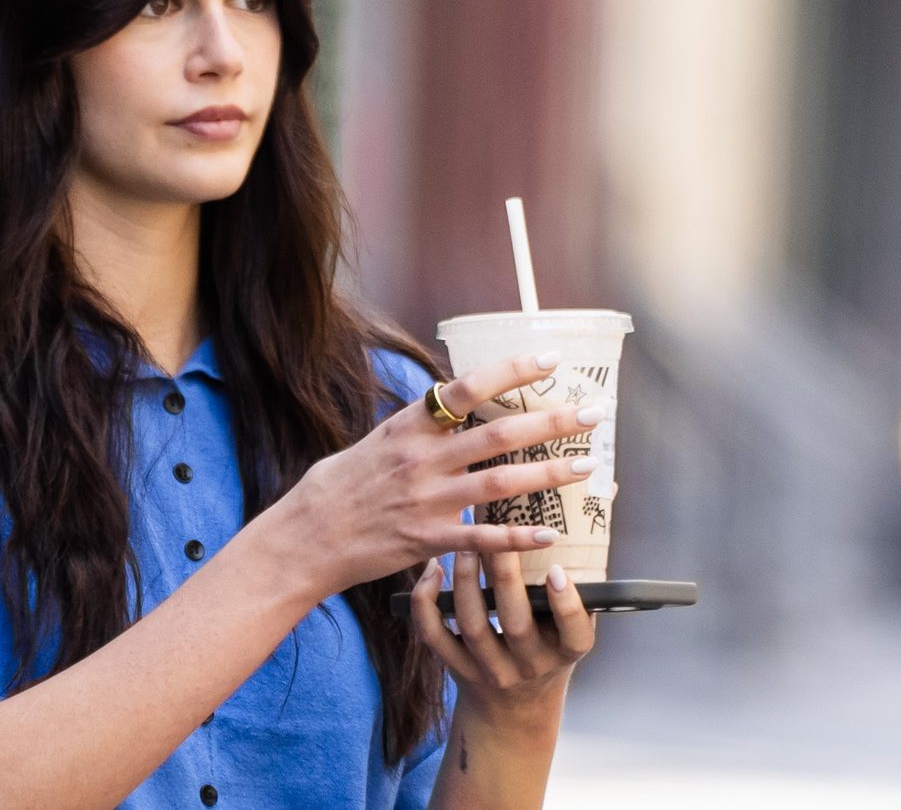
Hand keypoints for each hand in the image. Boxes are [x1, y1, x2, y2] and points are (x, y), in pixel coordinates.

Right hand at [264, 353, 605, 596]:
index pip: (467, 388)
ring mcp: (426, 500)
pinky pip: (482, 540)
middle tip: (592, 414)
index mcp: (409, 426)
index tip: (551, 360)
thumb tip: (457, 406)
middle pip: (498, 436)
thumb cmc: (343, 484)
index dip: (512, 372)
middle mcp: (421, 458)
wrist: (308, 533)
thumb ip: (421, 427)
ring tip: (585, 468)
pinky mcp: (427, 539)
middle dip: (551, 423)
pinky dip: (518, 538)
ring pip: (500, 484)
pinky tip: (549, 534)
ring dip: (548, 475)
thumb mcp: (378, 440)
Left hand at [408, 551, 596, 717]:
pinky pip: (434, 635)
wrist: (513, 710)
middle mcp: (528, 666)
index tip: (556, 570)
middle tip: (498, 537)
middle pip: (515, 624)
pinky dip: (427, 602)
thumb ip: (569, 602)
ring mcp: (490, 670)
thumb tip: (562, 546)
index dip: (566, 604)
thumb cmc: (544, 654)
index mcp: (563, 654)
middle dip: (505, 577)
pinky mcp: (457, 668)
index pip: (573, 634)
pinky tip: (432, 571)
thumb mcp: (566, 636)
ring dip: (465, 581)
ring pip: (473, 625)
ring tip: (465, 546)